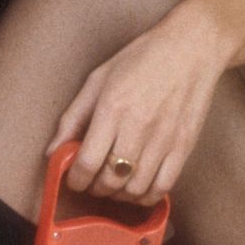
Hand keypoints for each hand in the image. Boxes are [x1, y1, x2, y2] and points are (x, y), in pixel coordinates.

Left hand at [45, 4, 232, 206]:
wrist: (192, 48)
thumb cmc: (142, 59)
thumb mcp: (98, 78)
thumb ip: (73, 117)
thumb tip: (52, 152)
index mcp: (113, 108)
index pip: (87, 162)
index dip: (75, 180)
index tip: (74, 179)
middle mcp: (138, 127)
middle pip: (110, 180)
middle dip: (95, 189)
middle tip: (92, 182)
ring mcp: (164, 139)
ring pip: (135, 188)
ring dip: (119, 195)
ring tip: (114, 185)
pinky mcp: (184, 146)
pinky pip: (163, 186)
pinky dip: (146, 196)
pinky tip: (138, 189)